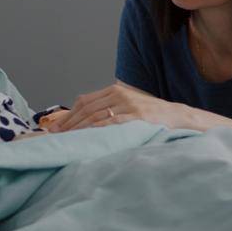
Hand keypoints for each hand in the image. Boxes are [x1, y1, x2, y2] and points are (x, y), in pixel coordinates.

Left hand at [46, 81, 197, 132]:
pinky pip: (112, 122)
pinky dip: (98, 129)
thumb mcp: (127, 107)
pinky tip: (87, 136)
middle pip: (86, 109)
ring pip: (96, 115)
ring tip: (66, 139)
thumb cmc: (150, 115)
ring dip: (78, 128)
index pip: (84, 102)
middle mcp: (119, 95)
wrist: (177, 116)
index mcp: (114, 90)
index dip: (68, 115)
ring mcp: (128, 105)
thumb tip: (84, 124)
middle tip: (55, 137)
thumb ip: (108, 110)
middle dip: (68, 123)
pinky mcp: (137, 116)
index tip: (56, 128)